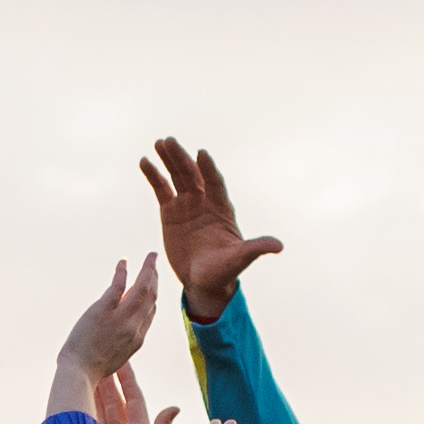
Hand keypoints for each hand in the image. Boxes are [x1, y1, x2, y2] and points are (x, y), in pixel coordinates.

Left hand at [52, 254, 161, 404]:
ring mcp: (120, 319)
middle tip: (153, 263)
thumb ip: (121, 338)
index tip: (150, 284)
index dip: (152, 297)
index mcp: (137, 340)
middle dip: (155, 278)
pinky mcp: (104, 310)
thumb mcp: (114, 355)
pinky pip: (118, 286)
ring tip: (150, 256)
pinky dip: (122, 272)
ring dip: (148, 269)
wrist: (79, 373)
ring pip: (142, 289)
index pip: (150, 313)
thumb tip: (120, 323)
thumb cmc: (90, 368)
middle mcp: (133, 327)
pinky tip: (123, 262)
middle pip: (151, 298)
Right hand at [88, 360, 180, 423]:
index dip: (126, 379)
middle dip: (105, 381)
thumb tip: (174, 407)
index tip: (121, 360)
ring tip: (82, 375)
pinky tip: (72, 406)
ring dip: (91, 396)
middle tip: (96, 360)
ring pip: (99, 415)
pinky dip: (81, 418)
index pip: (133, 399)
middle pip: (114, 402)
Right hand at [140, 140, 282, 321]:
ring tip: (159, 143)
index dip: (209, 169)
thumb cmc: (224, 270)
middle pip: (194, 175)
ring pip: (178, 177)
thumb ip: (255, 249)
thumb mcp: (240, 260)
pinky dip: (153, 175)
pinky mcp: (170, 212)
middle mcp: (205, 201)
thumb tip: (279, 246)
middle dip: (183, 158)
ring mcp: (187, 204)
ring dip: (169, 159)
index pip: (215, 184)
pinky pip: (161, 189)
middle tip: (170, 141)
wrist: (203, 281)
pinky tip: (144, 161)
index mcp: (222, 209)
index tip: (202, 153)